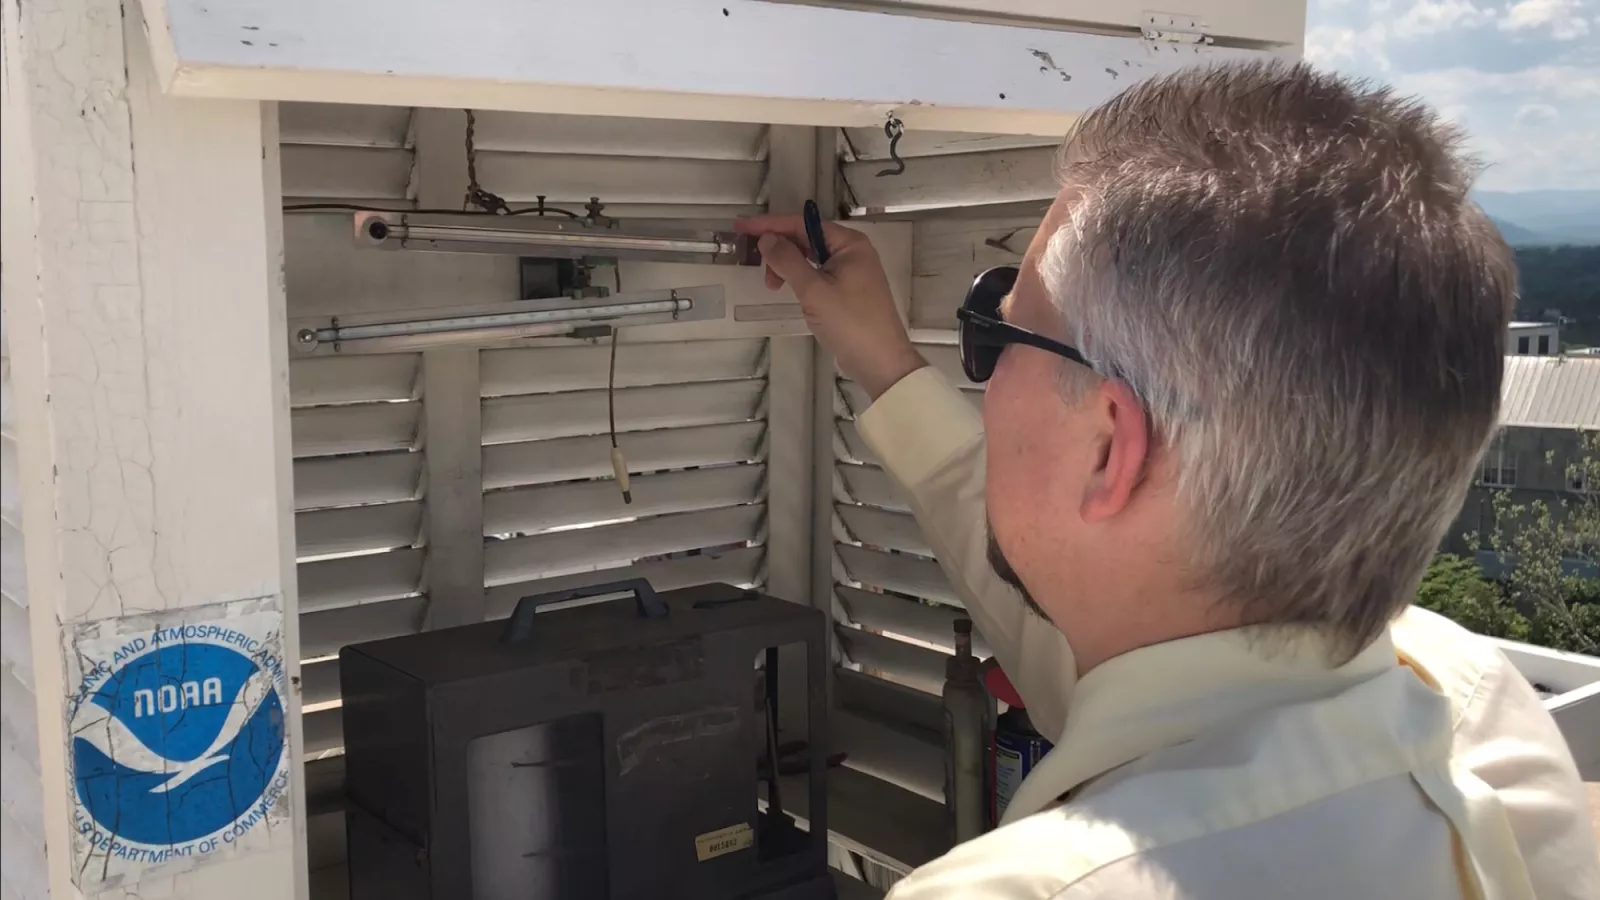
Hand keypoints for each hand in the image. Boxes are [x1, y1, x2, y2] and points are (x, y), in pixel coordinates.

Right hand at [736, 214, 924, 399]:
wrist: (880, 362)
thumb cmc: (850, 322)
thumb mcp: (814, 290)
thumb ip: (788, 261)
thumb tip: (766, 238)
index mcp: (849, 243)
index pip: (803, 224)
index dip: (770, 225)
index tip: (743, 227)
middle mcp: (851, 252)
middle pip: (806, 239)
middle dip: (779, 251)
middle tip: (761, 270)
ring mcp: (851, 272)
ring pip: (810, 258)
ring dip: (788, 267)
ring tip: (773, 287)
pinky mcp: (847, 291)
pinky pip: (817, 275)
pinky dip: (800, 279)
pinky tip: (790, 291)